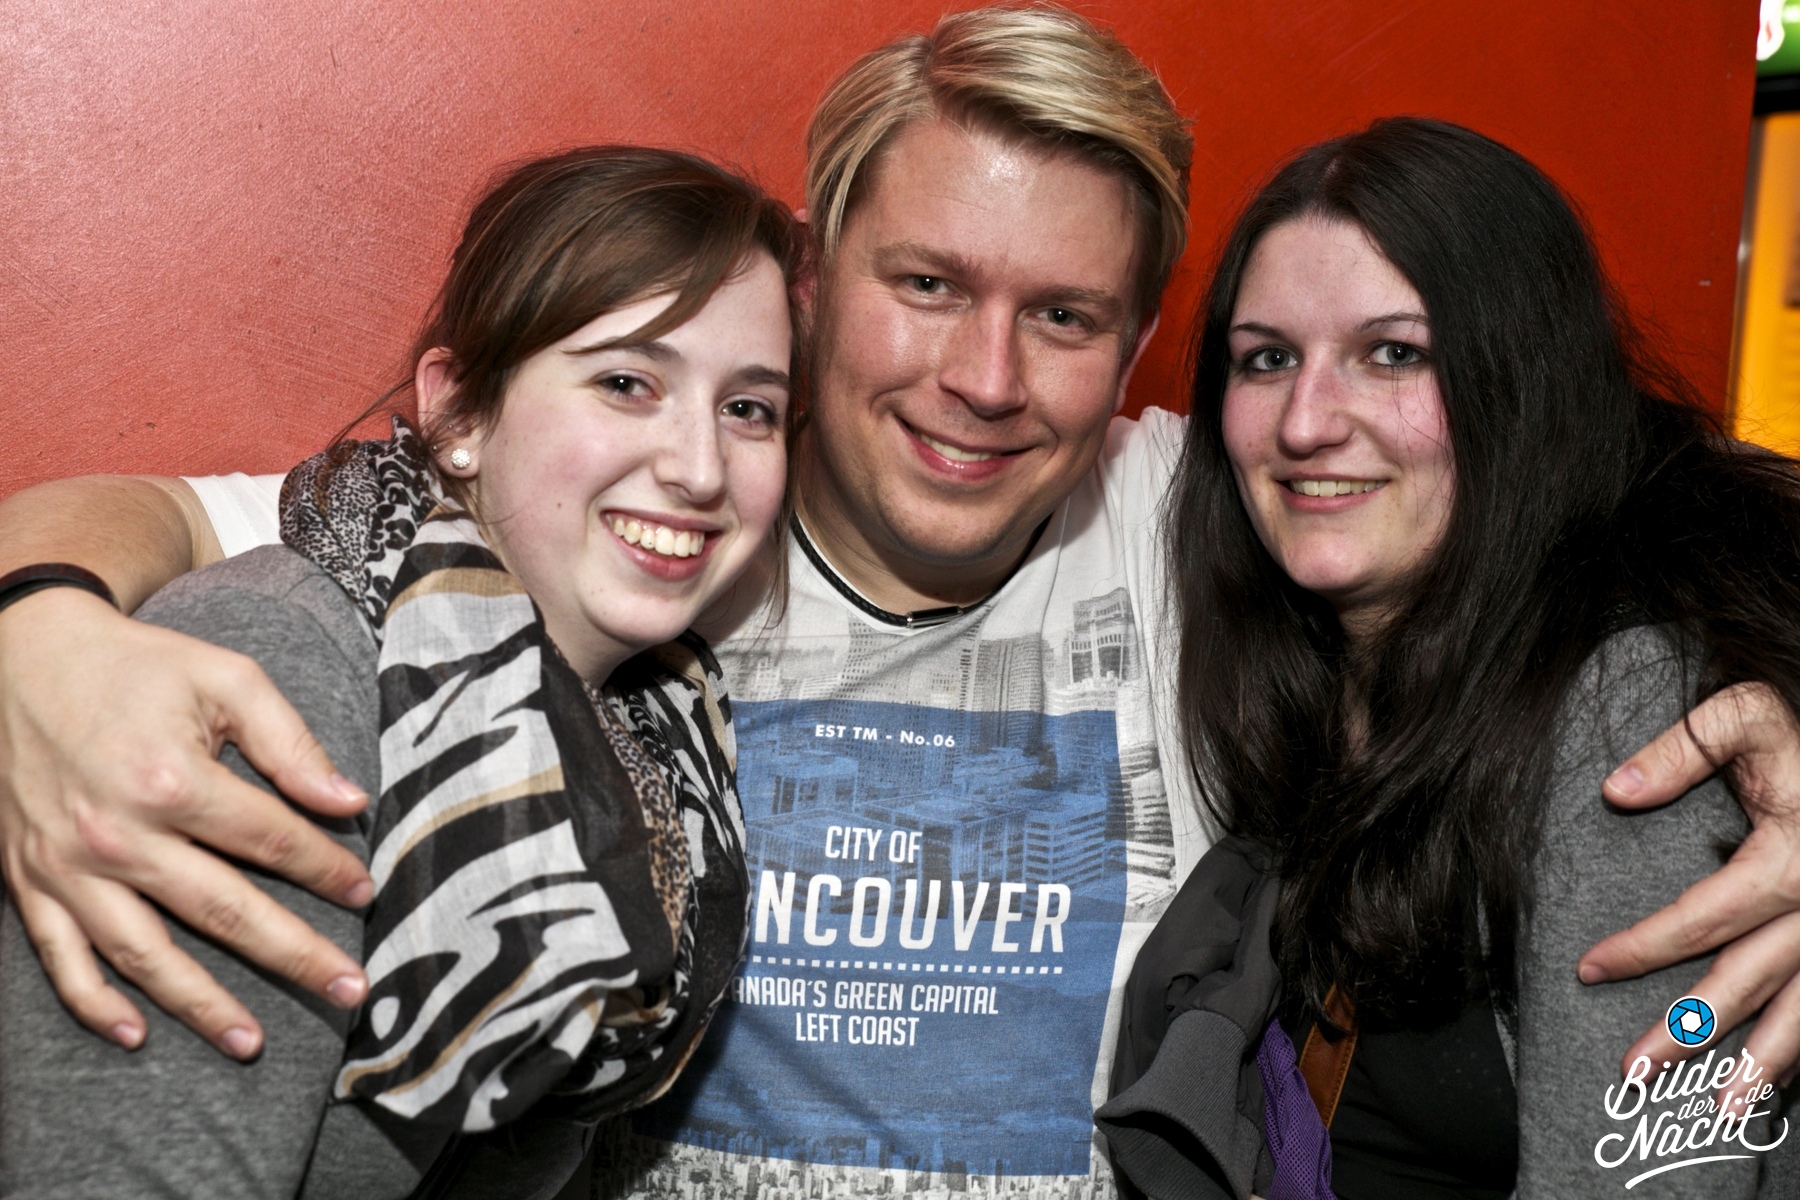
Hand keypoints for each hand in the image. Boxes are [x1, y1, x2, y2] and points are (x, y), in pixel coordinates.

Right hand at [0, 587, 373, 1057]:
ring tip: (254, 1044)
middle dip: (293, 955)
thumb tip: (350, 803)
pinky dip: (95, 1002)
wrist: (23, 657)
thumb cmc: (139, 667)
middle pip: (222, 910)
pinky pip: (61, 958)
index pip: (270, 841)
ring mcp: (67, 866)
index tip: (366, 892)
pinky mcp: (27, 881)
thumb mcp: (226, 678)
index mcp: (171, 779)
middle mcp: (117, 834)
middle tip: (348, 990)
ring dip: (200, 1005)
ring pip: (144, 953)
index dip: (326, 868)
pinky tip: (136, 1034)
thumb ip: (291, 744)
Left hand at [1578, 682, 1799, 1082]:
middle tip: (1633, 1068)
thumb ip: (1687, 743)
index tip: (1589, 967)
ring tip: (1719, 1107)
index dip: (1646, 946)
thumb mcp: (1750, 715)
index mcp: (1792, 857)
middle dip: (1690, 1029)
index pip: (1706, 914)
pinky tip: (1773, 1083)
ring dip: (1763, 1065)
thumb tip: (1617, 790)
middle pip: (1750, 979)